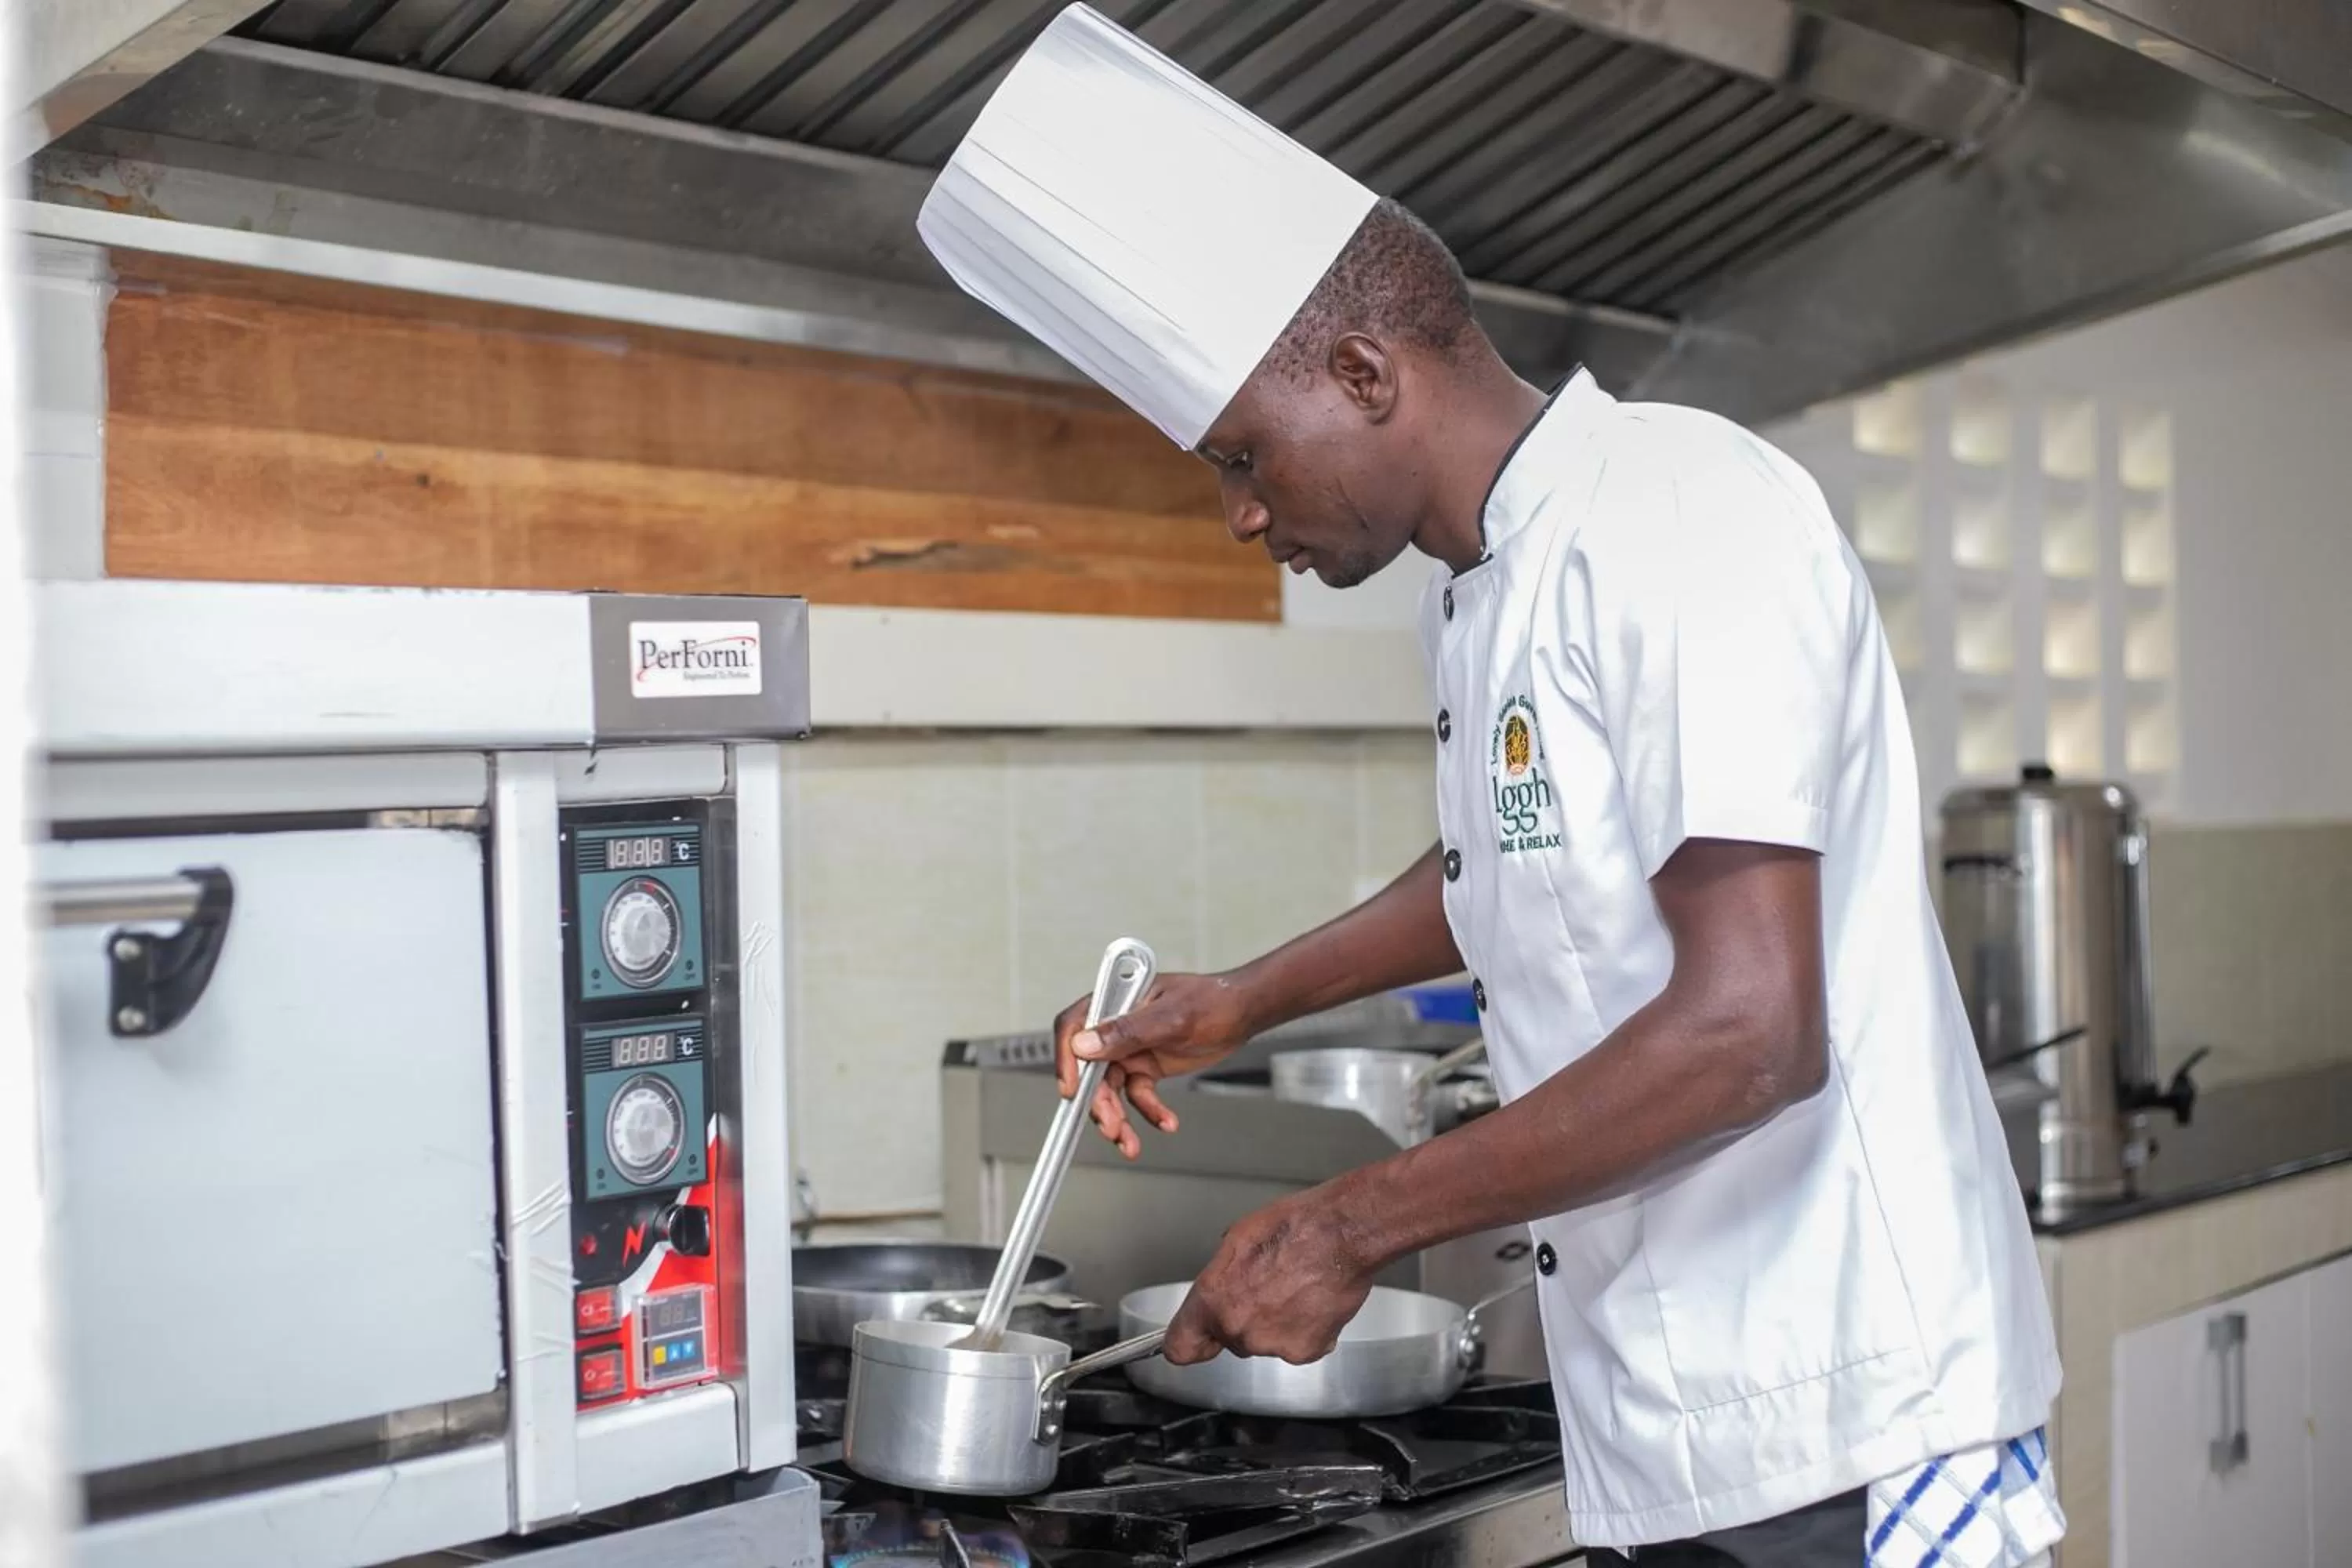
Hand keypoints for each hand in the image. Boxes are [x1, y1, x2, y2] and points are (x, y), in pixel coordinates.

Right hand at [1053, 971, 1256, 1158]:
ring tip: (1130, 1142)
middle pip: (1090, 1068)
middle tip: (1112, 1127)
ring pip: (1110, 1089)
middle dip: (1098, 1101)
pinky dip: (1149, 1111)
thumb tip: (1085, 1044)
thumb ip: (1129, 1030)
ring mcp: (1130, 1048)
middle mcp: (1116, 1025)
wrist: (1244, 1014)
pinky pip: (1137, 1095)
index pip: (1074, 1026)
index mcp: (1116, 1001)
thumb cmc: (1214, 1000)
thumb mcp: (1172, 1017)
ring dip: (1118, 1116)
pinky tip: (1166, 1122)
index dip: (1067, 1058)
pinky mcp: (1146, 1066)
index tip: (1072, 1089)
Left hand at [1163, 1188, 1372, 1364]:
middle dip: (1247, 1320)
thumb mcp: (1238, 1239)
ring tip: (1299, 1290)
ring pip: (1267, 1343)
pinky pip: (1299, 1347)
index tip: (1202, 1341)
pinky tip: (1316, 1303)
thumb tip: (1223, 1287)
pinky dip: (1308, 1331)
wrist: (1341, 1234)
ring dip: (1279, 1325)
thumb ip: (1222, 1276)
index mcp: (1213, 1298)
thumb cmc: (1291, 1226)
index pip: (1180, 1346)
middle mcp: (1236, 1328)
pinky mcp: (1304, 1351)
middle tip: (1272, 1289)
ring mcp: (1271, 1344)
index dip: (1192, 1344)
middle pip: (1232, 1339)